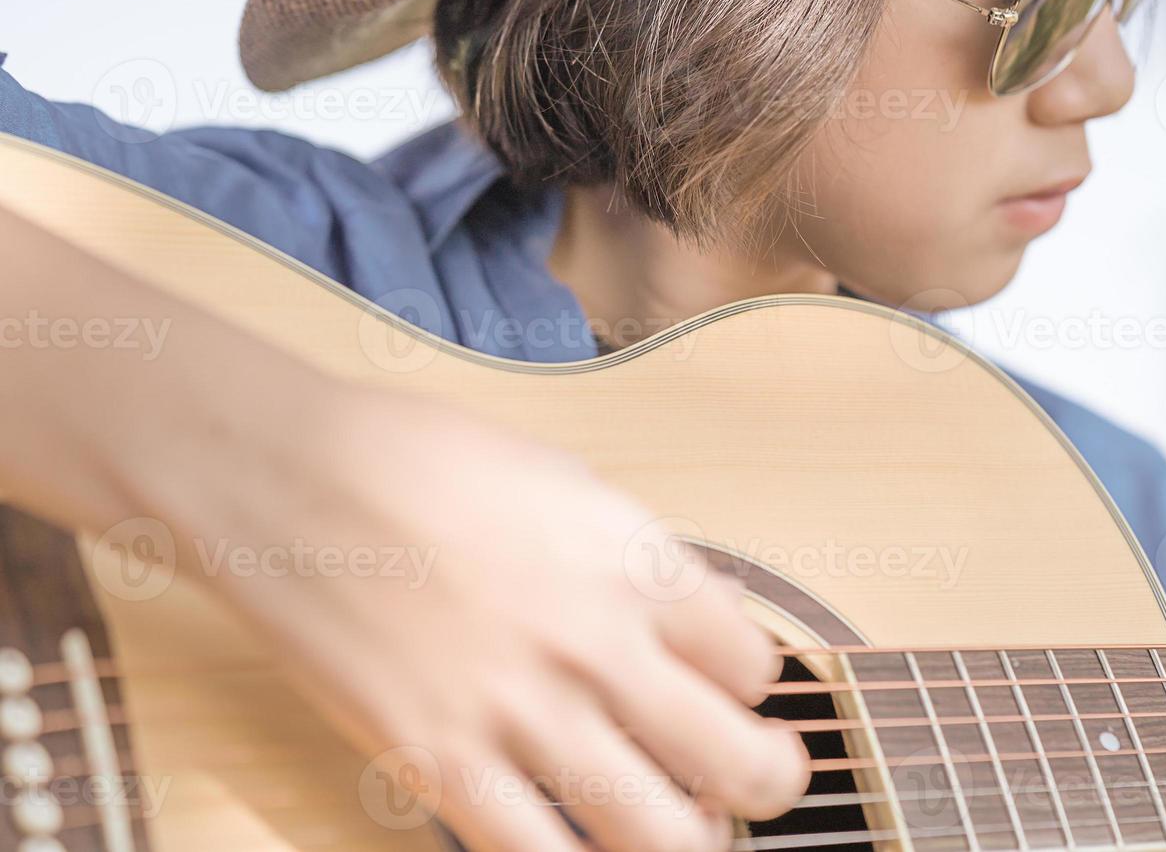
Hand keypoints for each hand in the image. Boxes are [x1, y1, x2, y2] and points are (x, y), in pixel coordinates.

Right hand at [188, 387, 809, 851]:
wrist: (291, 476)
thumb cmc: (423, 458)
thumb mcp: (564, 480)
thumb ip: (638, 557)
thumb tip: (700, 608)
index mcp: (632, 563)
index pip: (752, 661)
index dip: (751, 685)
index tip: (731, 688)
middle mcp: (595, 643)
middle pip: (737, 760)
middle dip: (768, 783)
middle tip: (759, 783)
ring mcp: (520, 711)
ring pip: (659, 835)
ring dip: (693, 843)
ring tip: (687, 828)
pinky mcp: (439, 762)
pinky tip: (582, 846)